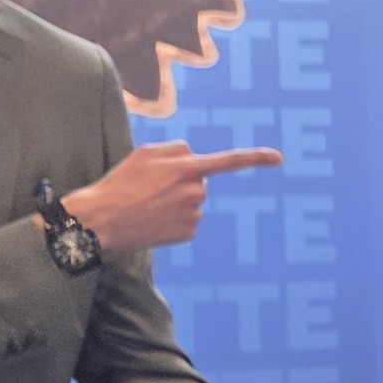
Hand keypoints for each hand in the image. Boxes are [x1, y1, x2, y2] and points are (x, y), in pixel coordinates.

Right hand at [62, 142, 283, 253]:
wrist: (102, 219)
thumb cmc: (120, 183)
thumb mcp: (145, 153)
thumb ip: (176, 150)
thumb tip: (194, 158)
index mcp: (187, 168)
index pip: (229, 161)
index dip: (256, 158)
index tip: (279, 158)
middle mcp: (197, 192)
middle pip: (200, 183)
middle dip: (181, 183)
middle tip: (150, 189)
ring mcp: (194, 214)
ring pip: (193, 203)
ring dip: (175, 202)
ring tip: (147, 204)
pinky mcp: (189, 232)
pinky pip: (188, 221)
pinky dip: (173, 220)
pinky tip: (153, 220)